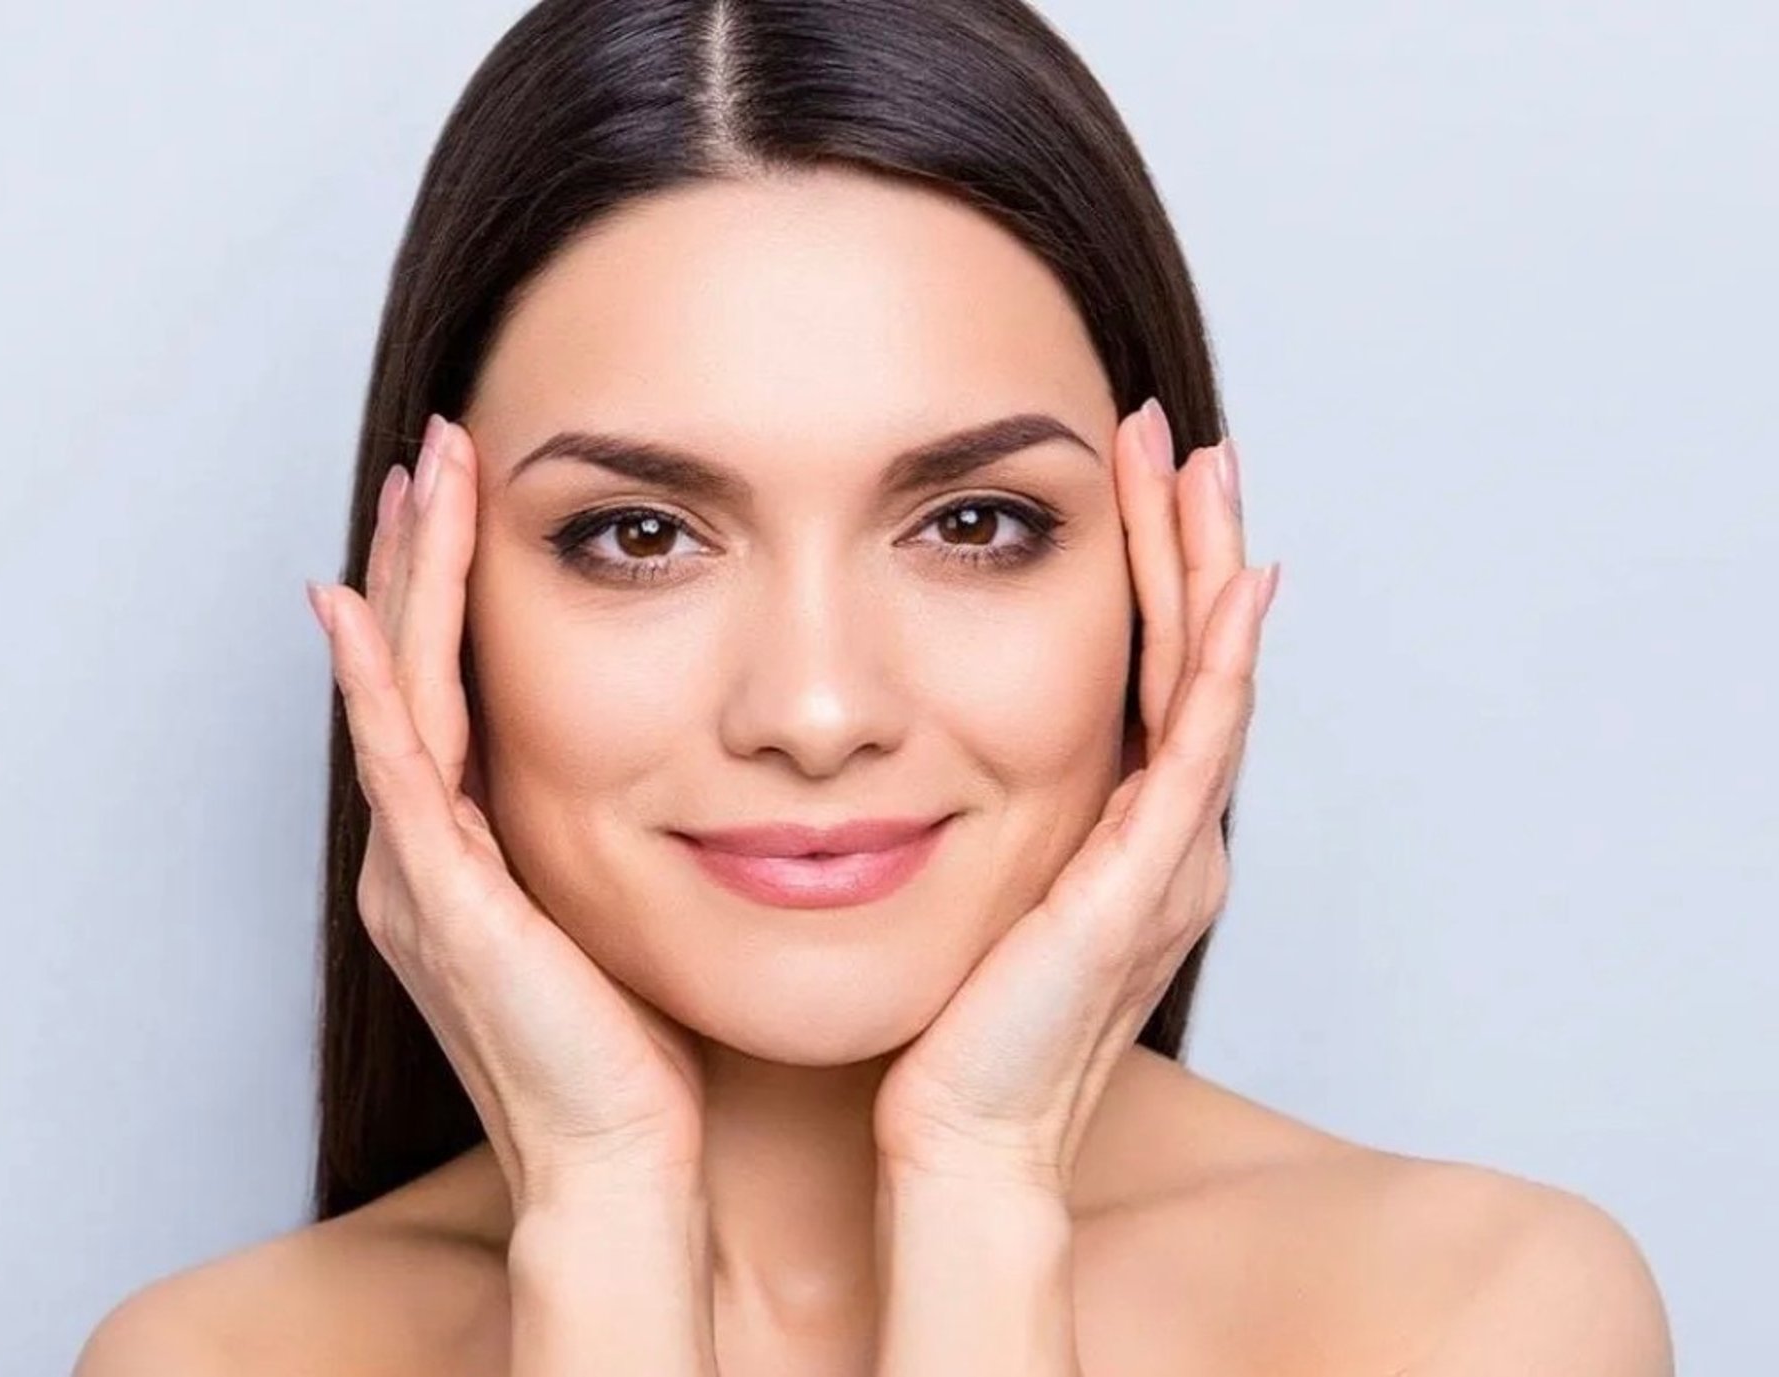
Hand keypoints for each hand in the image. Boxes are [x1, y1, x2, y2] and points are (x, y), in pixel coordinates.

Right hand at [307, 415, 709, 1209]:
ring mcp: (420, 872)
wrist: (622, 1159)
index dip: (452, 583)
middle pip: (409, 665)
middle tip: (438, 445)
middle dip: (420, 551)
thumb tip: (694, 762)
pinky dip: (377, 682)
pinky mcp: (438, 900)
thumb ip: (622, 829)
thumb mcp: (623, 905)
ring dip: (405, 578)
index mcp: (466, 848)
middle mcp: (424, 851)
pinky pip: (398, 767)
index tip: (477, 489)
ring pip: (397, 691)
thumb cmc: (638, 1048)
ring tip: (420, 475)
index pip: (450, 681)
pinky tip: (358, 607)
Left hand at [871, 400, 1277, 1194]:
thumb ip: (966, 810)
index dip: (1148, 572)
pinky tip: (1231, 585)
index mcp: (1122, 835)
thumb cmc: (943, 1025)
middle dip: (1187, 542)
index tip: (1125, 476)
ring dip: (1205, 569)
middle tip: (1179, 438)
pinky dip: (1219, 662)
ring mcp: (1166, 860)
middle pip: (1193, 658)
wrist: (953, 1136)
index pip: (1149, 674)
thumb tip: (901, 740)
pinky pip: (1197, 749)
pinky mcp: (1144, 884)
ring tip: (1199, 467)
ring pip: (1207, 682)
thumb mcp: (962, 884)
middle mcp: (1163, 838)